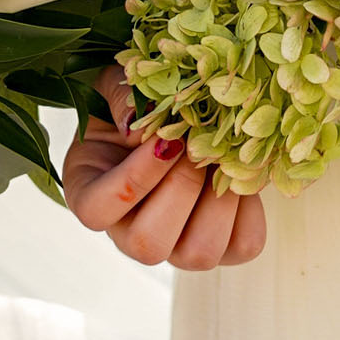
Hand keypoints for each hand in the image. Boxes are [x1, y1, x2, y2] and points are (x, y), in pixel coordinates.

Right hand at [60, 67, 267, 271]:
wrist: (176, 112)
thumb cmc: (135, 99)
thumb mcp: (116, 85)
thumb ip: (122, 99)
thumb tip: (140, 122)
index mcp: (89, 194)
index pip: (96, 211)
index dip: (132, 179)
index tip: (161, 139)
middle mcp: (128, 232)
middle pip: (149, 243)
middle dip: (181, 188)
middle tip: (196, 143)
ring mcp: (175, 246)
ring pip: (198, 254)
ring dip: (217, 201)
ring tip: (221, 156)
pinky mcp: (221, 245)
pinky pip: (243, 245)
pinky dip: (250, 208)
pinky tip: (239, 172)